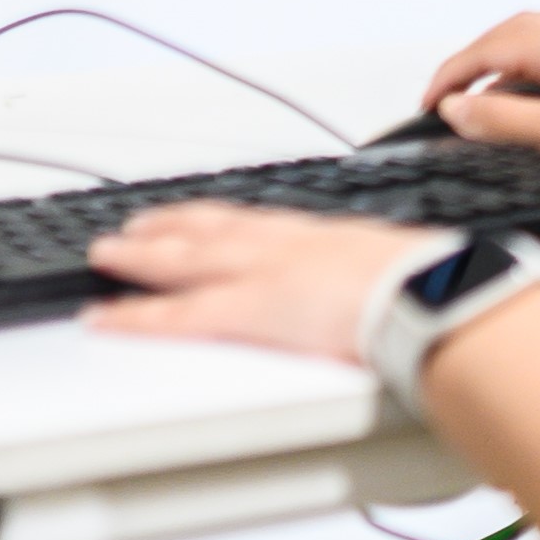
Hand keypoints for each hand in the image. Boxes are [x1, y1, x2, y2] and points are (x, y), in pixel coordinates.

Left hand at [83, 202, 430, 362]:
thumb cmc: (433, 286)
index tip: (200, 220)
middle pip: (212, 231)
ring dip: (141, 255)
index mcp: (324, 238)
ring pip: (184, 260)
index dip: (221, 220)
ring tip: (107, 253)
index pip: (258, 224)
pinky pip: (176, 315)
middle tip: (133, 226)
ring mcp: (260, 273)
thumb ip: (387, 277)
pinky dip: (135, 316)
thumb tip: (406, 290)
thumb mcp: (407, 269)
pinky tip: (104, 319)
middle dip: (169, 227)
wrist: (436, 295)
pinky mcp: (246, 309)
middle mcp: (284, 245)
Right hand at [416, 13, 539, 191]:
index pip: (490, 47)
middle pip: (513, 35)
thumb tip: (458, 108)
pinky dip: (539, 78)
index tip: (430, 101)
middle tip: (451, 96)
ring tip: (487, 106)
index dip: (452, 75)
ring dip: (507, 70)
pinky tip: (539, 108)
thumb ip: (501, 119)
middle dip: (475, 63)